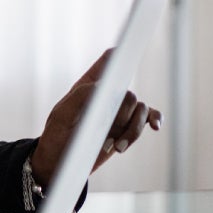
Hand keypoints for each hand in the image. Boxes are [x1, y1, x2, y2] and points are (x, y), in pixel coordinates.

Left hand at [29, 49, 162, 185]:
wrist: (61, 162)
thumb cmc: (57, 134)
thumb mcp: (62, 115)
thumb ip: (80, 97)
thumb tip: (104, 86)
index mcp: (89, 85)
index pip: (108, 61)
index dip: (120, 54)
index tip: (129, 51)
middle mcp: (108, 95)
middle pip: (128, 93)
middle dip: (122, 114)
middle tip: (107, 130)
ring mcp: (119, 111)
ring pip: (141, 109)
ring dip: (132, 130)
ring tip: (116, 147)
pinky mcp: (127, 127)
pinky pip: (149, 117)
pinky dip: (154, 120)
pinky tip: (155, 127)